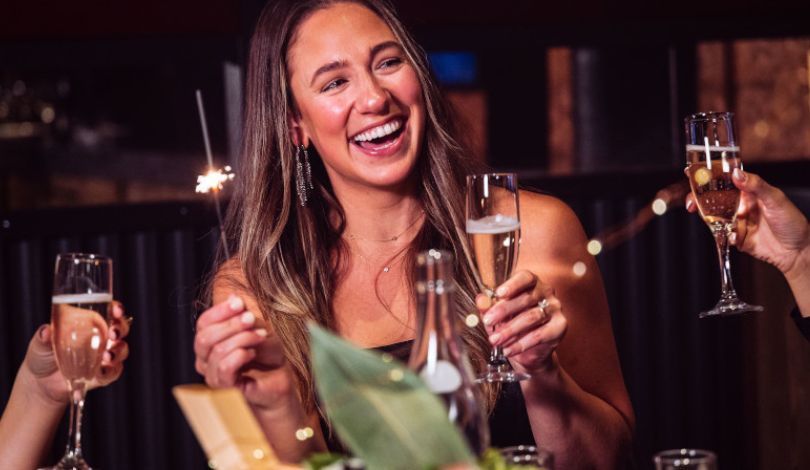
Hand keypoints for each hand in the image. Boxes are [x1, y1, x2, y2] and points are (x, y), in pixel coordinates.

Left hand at [24, 302, 130, 405]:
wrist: (41, 385)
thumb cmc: (42, 357)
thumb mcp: (39, 345)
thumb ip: (43, 338)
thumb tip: (45, 331)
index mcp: (88, 323)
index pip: (108, 311)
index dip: (116, 309)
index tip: (115, 311)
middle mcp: (100, 338)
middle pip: (121, 328)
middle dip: (121, 329)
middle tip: (112, 334)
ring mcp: (103, 356)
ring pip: (122, 349)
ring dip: (118, 351)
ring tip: (107, 356)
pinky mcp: (103, 374)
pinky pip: (115, 371)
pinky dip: (111, 371)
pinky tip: (101, 372)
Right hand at [194, 295, 295, 411]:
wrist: (280, 378)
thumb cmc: (267, 354)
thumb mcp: (257, 328)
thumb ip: (242, 315)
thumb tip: (233, 296)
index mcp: (210, 342)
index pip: (203, 324)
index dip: (219, 311)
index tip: (239, 303)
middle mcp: (205, 360)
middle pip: (204, 337)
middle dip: (230, 324)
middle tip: (251, 319)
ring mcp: (213, 376)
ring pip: (216, 351)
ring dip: (242, 338)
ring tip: (261, 336)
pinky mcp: (225, 389)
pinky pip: (224, 368)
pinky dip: (240, 355)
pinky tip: (253, 353)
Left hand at [477, 270, 566, 373]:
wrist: (527, 352)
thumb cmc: (511, 326)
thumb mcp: (496, 317)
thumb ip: (488, 307)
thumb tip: (480, 299)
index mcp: (531, 283)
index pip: (525, 277)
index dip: (512, 284)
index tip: (498, 294)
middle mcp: (546, 292)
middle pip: (525, 298)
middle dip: (503, 311)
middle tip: (487, 321)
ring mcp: (555, 308)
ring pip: (531, 317)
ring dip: (510, 330)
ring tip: (495, 340)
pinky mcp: (560, 326)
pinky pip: (539, 334)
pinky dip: (521, 344)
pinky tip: (508, 350)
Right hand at [686, 169, 809, 275]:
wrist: (796, 251)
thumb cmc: (792, 222)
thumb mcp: (775, 199)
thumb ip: (755, 186)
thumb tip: (736, 174)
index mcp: (748, 191)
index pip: (725, 179)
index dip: (709, 175)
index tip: (693, 171)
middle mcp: (739, 204)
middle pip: (712, 198)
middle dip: (698, 198)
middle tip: (691, 201)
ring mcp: (735, 220)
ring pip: (713, 216)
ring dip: (705, 216)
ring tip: (704, 217)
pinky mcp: (734, 237)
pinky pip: (720, 234)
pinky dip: (721, 235)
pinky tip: (730, 235)